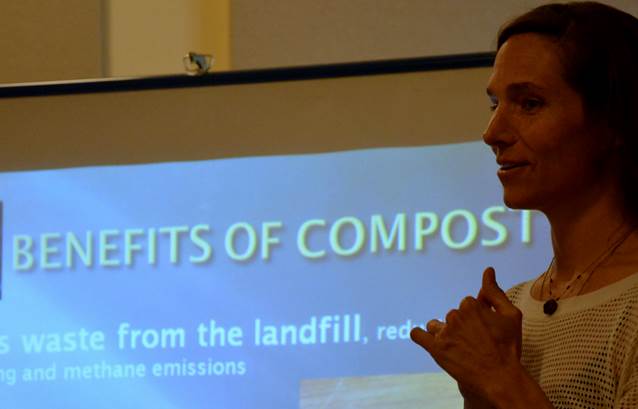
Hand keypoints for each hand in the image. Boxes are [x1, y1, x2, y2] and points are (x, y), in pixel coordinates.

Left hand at [410, 267, 522, 401]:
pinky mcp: (435, 349)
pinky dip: (420, 335)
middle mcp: (454, 315)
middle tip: (474, 343)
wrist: (500, 377)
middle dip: (461, 326)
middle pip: (452, 316)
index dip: (476, 317)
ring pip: (435, 325)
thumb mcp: (510, 315)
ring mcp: (443, 332)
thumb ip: (495, 292)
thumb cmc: (508, 346)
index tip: (484, 330)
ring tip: (456, 347)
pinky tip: (425, 338)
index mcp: (470, 305)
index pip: (467, 305)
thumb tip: (488, 271)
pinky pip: (418, 335)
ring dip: (442, 332)